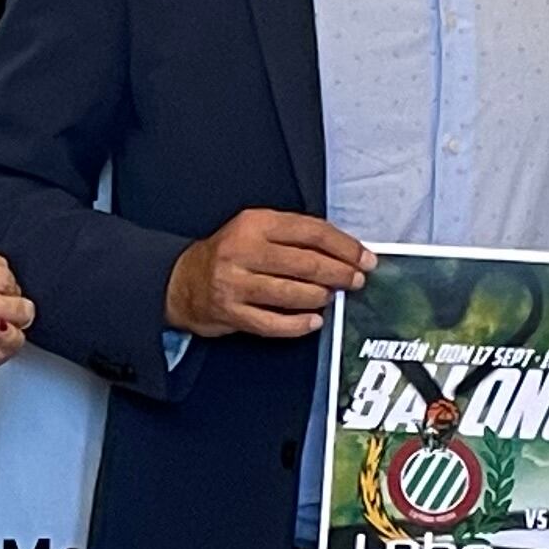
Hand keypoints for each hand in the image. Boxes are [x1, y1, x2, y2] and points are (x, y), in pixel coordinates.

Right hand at [165, 211, 370, 340]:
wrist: (183, 281)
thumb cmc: (229, 255)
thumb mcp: (255, 230)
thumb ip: (295, 236)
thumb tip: (343, 252)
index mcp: (255, 223)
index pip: (312, 231)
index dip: (345, 246)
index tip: (364, 258)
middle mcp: (244, 251)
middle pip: (306, 263)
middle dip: (339, 274)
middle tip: (355, 280)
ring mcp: (236, 284)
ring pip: (293, 294)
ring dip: (320, 297)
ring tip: (330, 297)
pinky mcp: (231, 312)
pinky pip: (275, 323)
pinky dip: (299, 324)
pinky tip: (313, 321)